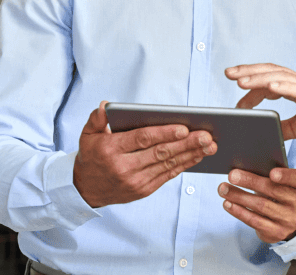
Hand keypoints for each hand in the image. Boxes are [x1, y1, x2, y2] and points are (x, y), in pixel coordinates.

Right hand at [73, 101, 217, 207]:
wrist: (85, 190)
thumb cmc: (91, 156)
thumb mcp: (87, 135)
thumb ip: (97, 119)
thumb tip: (106, 105)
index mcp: (111, 150)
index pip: (141, 139)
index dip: (164, 134)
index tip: (183, 127)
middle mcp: (124, 167)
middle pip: (160, 153)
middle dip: (186, 144)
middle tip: (206, 135)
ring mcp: (135, 181)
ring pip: (168, 165)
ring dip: (191, 154)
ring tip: (210, 145)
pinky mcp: (144, 190)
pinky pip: (167, 175)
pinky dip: (185, 165)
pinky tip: (198, 156)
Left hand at [218, 167, 295, 242]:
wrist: (292, 219)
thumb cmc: (285, 192)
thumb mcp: (287, 182)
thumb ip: (275, 173)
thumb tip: (247, 166)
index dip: (285, 176)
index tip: (272, 173)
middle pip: (273, 191)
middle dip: (250, 182)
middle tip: (232, 175)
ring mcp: (289, 220)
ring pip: (261, 206)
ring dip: (239, 196)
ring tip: (223, 188)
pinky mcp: (276, 232)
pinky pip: (254, 221)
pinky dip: (239, 212)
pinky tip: (228, 204)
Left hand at [225, 63, 295, 151]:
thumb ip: (286, 126)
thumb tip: (270, 132)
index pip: (270, 79)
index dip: (252, 80)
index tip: (234, 86)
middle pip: (271, 72)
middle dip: (248, 72)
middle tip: (227, 73)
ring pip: (281, 77)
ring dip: (259, 77)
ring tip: (240, 79)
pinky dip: (283, 85)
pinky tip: (269, 85)